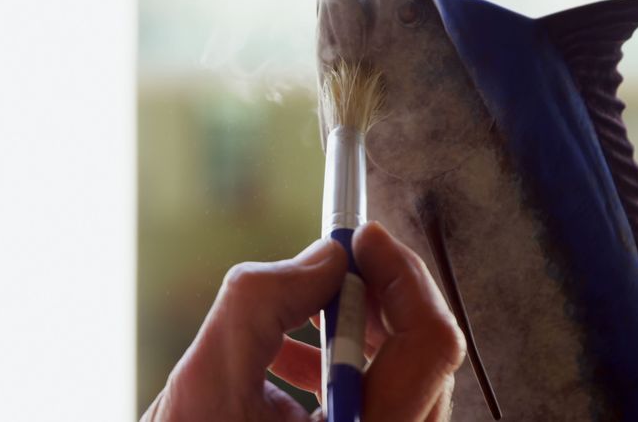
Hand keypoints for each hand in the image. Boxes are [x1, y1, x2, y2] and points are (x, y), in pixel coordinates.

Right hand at [141, 221, 465, 421]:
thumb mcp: (208, 380)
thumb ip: (264, 302)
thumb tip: (328, 257)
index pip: (429, 347)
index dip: (403, 277)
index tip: (363, 238)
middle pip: (424, 357)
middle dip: (380, 294)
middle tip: (337, 259)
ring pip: (403, 376)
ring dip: (358, 326)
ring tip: (306, 303)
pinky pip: (376, 399)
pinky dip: (340, 361)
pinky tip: (288, 348)